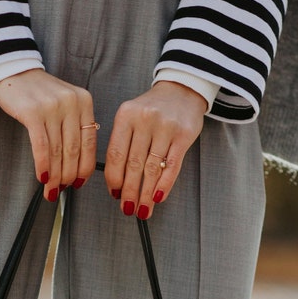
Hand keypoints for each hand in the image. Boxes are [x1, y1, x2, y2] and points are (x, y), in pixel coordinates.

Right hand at [0, 69, 97, 200]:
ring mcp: (52, 107)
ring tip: (51, 190)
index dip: (85, 168)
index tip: (79, 183)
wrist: (13, 70)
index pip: (90, 143)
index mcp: (84, 102)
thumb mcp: (65, 104)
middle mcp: (71, 103)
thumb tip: (77, 165)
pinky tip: (42, 178)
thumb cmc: (38, 94)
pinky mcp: (33, 112)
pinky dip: (42, 165)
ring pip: (57, 151)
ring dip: (55, 176)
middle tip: (62, 191)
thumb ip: (74, 127)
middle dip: (68, 176)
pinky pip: (41, 146)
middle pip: (74, 150)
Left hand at [104, 81, 206, 218]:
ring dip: (146, 194)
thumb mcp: (130, 117)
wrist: (181, 89)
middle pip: (133, 164)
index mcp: (125, 115)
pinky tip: (158, 197)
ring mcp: (165, 127)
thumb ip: (122, 143)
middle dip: (129, 192)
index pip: (115, 154)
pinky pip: (172, 166)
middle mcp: (144, 120)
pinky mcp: (183, 135)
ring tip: (143, 209)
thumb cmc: (152, 109)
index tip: (114, 194)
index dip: (113, 179)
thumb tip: (116, 182)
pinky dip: (165, 185)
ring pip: (152, 168)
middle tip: (127, 208)